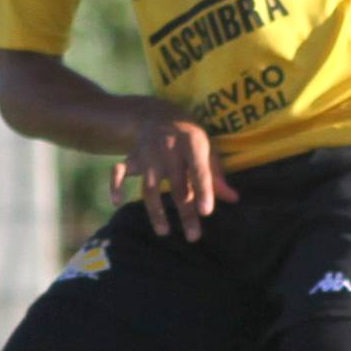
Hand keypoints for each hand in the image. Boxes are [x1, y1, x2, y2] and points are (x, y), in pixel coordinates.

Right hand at [114, 108, 238, 241]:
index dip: (203, 191)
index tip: (206, 212)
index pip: (199, 171)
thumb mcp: (207, 149)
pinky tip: (118, 202)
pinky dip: (116, 185)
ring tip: (164, 232)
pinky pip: (119, 172)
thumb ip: (216, 175)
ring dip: (156, 211)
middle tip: (193, 237)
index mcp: (191, 144)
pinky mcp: (131, 157)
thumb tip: (234, 199)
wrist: (158, 113)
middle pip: (177, 186)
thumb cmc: (189, 137)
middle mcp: (168, 149)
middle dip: (185, 212)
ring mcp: (147, 154)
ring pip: (150, 187)